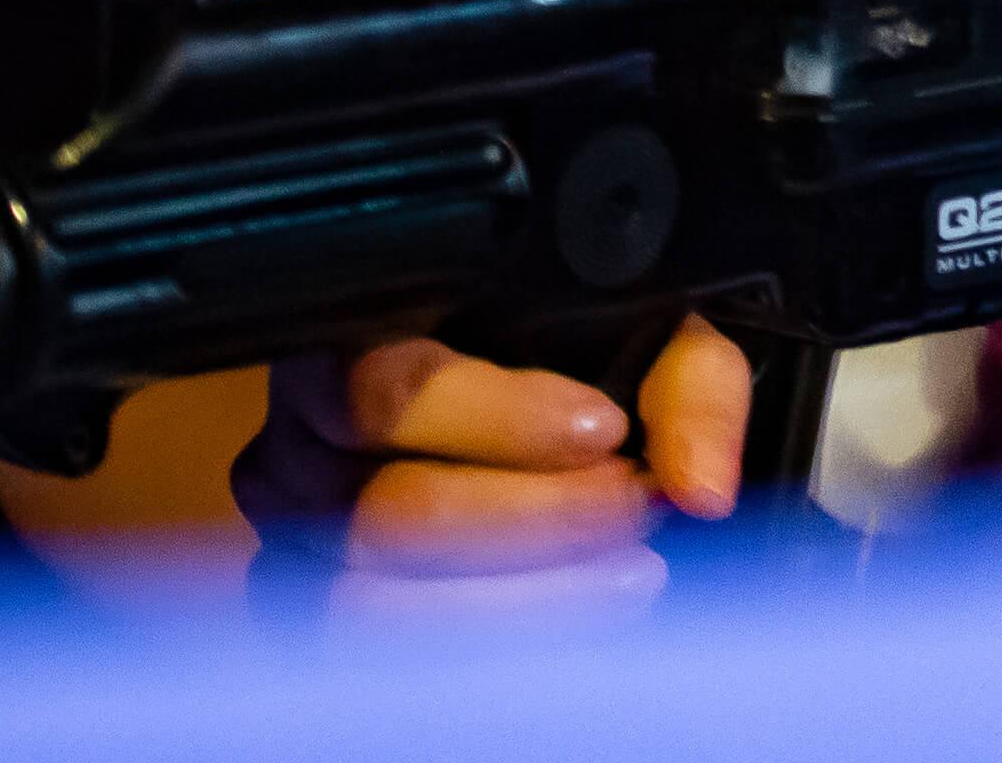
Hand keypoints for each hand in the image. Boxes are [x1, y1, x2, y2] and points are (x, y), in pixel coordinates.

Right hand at [231, 317, 750, 618]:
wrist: (545, 427)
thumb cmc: (576, 364)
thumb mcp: (647, 338)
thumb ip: (688, 390)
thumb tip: (700, 487)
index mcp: (358, 343)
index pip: (388, 389)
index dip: (501, 419)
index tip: (605, 430)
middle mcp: (304, 446)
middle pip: (393, 511)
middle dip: (539, 519)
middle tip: (638, 505)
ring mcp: (301, 545)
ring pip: (379, 605)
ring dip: (524, 601)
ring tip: (630, 572)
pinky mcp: (319, 620)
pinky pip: (384, 663)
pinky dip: (496, 646)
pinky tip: (579, 613)